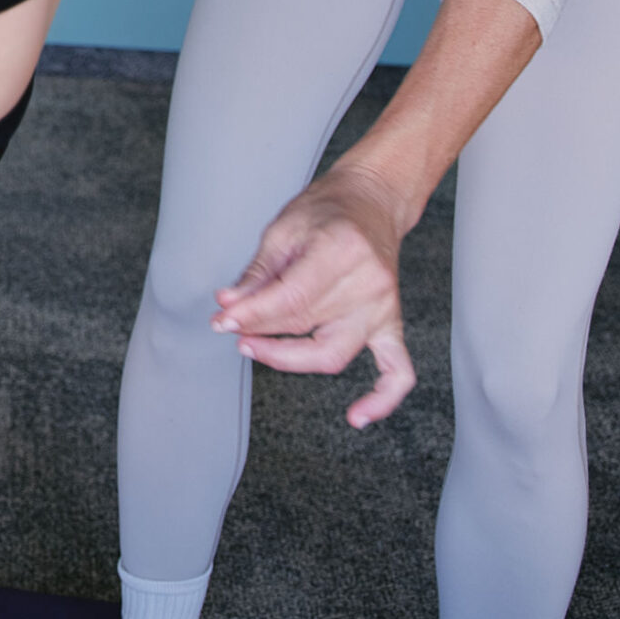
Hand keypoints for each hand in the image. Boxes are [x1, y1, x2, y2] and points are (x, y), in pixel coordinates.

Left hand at [210, 162, 414, 427]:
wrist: (371, 201)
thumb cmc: (325, 210)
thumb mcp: (283, 229)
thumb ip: (258, 273)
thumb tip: (229, 306)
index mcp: (340, 251)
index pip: (290, 299)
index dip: (251, 316)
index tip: (221, 321)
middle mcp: (368, 284)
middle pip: (306, 327)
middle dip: (261, 332)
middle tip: (230, 328)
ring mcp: (383, 308)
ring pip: (335, 354)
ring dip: (291, 359)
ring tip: (255, 349)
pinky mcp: (392, 324)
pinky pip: (398, 372)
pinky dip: (382, 399)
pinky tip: (357, 417)